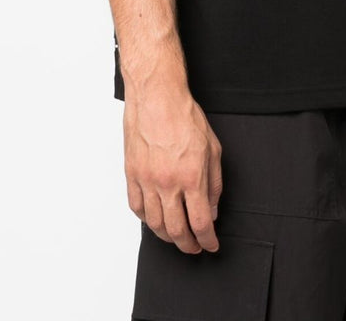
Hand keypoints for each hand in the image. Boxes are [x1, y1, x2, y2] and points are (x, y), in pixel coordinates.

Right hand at [123, 86, 222, 253]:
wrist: (157, 97)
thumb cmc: (185, 116)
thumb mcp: (213, 148)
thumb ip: (214, 183)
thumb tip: (211, 210)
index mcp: (191, 176)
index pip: (200, 222)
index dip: (207, 240)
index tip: (210, 245)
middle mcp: (168, 183)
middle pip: (176, 230)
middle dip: (187, 245)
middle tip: (194, 247)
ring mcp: (147, 180)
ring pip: (154, 223)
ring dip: (166, 236)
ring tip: (175, 237)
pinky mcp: (132, 174)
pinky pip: (136, 207)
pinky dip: (146, 219)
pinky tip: (154, 219)